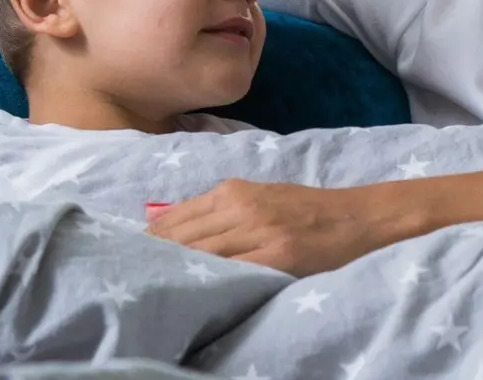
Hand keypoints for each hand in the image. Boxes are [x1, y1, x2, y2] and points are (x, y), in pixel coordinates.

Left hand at [145, 179, 417, 275]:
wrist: (357, 217)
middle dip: (153, 258)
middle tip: (128, 279)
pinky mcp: (278, 256)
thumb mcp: (259, 197)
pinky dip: (210, 281)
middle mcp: (241, 207)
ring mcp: (260, 232)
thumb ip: (221, 211)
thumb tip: (169, 228)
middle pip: (182, 238)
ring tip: (151, 289)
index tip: (125, 257)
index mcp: (234, 190)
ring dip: (175, 271)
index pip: (175, 218)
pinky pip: (233, 271)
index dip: (148, 240)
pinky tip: (194, 292)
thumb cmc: (305, 210)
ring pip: (203, 254)